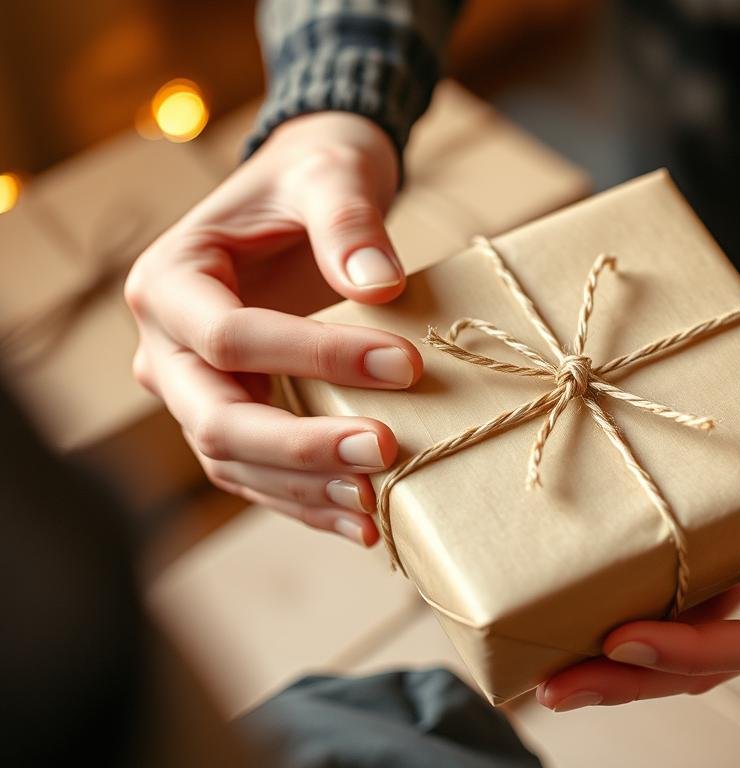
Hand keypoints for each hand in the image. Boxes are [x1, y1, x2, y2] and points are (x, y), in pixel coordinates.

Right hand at [124, 112, 422, 544]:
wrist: (307, 198)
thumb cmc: (311, 179)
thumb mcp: (329, 177)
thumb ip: (349, 222)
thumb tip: (379, 285)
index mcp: (169, 282)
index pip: (230, 336)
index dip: (316, 358)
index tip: (405, 364)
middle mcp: (164, 348)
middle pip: (218, 419)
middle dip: (301, 444)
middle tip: (385, 450)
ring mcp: (193, 392)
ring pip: (235, 462)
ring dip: (306, 487)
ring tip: (376, 502)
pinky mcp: (233, 418)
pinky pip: (259, 476)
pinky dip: (307, 502)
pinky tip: (364, 522)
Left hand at [536, 306, 739, 710]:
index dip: (697, 650)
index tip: (623, 642)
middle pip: (715, 658)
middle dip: (637, 679)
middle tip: (557, 688)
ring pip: (690, 633)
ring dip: (623, 661)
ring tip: (548, 674)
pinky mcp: (730, 541)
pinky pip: (679, 589)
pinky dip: (634, 605)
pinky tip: (575, 611)